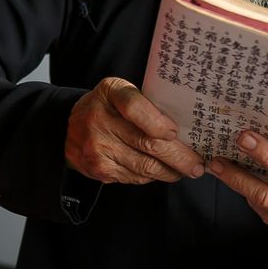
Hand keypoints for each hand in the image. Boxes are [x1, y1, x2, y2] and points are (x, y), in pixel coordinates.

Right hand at [65, 77, 204, 183]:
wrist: (70, 127)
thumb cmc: (108, 106)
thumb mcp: (121, 91)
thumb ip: (146, 103)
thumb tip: (185, 129)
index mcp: (110, 93)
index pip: (134, 108)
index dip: (158, 123)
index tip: (175, 133)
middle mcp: (99, 119)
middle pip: (147, 143)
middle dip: (179, 157)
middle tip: (198, 164)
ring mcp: (97, 147)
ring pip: (144, 166)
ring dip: (170, 171)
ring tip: (186, 170)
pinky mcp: (99, 168)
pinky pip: (134, 177)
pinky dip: (152, 176)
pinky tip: (163, 172)